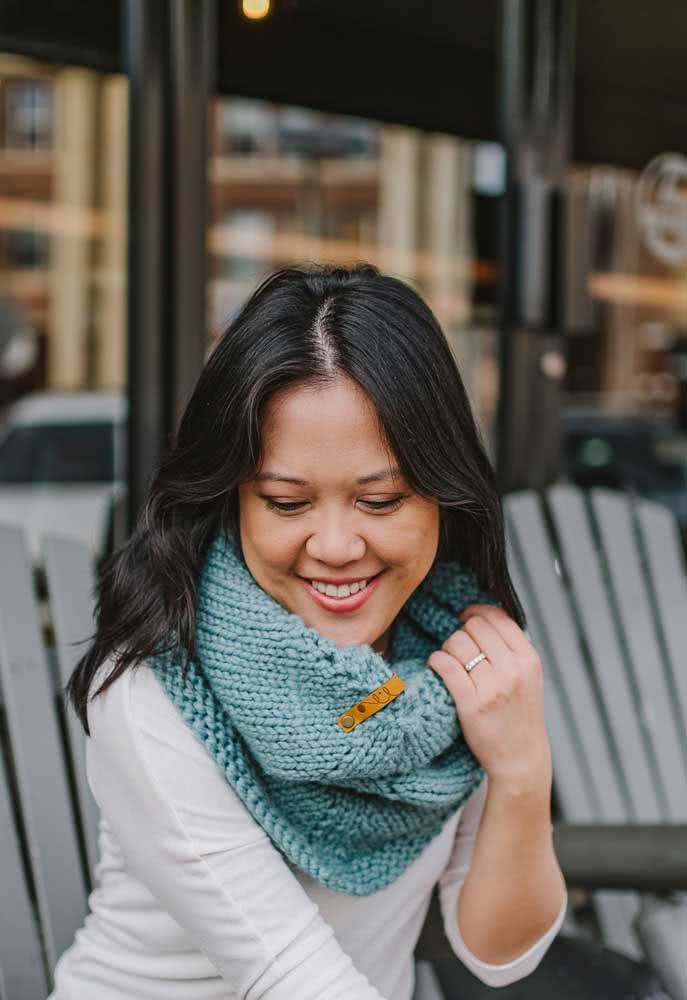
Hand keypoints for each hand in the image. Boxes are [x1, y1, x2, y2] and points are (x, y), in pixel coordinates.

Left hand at [427, 604, 551, 789]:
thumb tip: (481, 616)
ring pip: (456, 642)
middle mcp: (513, 670)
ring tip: (452, 662)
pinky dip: (436, 660)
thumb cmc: (520, 715)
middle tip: (460, 649)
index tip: (466, 618)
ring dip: (448, 648)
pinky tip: (438, 666)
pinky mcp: (471, 704)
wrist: (520, 758)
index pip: (497, 617)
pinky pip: (445, 665)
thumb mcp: (529, 676)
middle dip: (461, 633)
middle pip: (474, 627)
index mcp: (529, 659)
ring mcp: (492, 687)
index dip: (477, 612)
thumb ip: (511, 648)